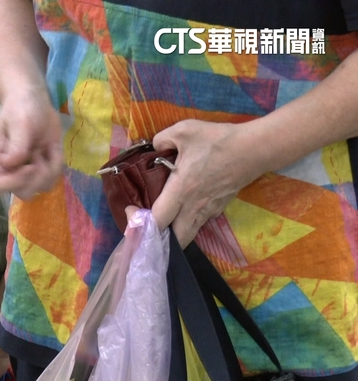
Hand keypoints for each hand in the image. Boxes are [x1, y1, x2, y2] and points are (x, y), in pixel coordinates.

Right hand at [0, 90, 62, 199]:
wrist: (35, 101)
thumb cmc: (22, 107)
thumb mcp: (20, 122)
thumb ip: (17, 145)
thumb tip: (14, 164)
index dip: (13, 181)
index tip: (29, 165)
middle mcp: (7, 169)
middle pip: (19, 192)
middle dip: (35, 178)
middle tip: (39, 156)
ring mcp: (24, 171)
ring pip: (37, 189)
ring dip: (48, 172)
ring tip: (45, 150)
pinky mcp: (40, 168)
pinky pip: (51, 179)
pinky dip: (56, 166)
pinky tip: (52, 149)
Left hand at [150, 120, 265, 246]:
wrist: (256, 149)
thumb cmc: (218, 140)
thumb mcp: (184, 130)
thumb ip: (162, 139)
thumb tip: (154, 146)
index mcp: (181, 191)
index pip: (157, 221)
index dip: (140, 223)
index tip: (131, 212)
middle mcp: (194, 206)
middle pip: (175, 239)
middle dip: (159, 241)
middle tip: (146, 229)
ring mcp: (209, 210)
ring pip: (188, 233)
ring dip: (174, 235)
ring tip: (162, 226)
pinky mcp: (219, 208)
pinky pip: (200, 222)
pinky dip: (189, 223)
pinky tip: (182, 212)